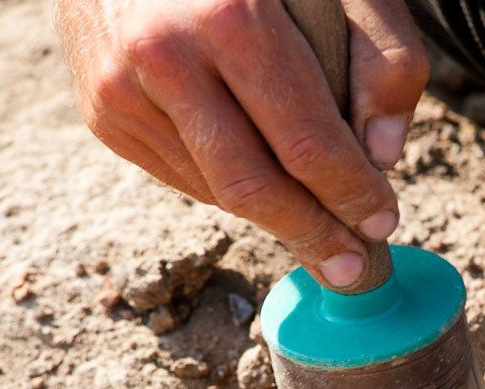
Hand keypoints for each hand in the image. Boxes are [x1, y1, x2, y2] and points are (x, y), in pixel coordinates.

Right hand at [54, 0, 428, 287]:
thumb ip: (384, 54)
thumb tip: (384, 155)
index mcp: (231, 16)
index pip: (305, 142)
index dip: (351, 194)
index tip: (383, 221)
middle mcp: (163, 54)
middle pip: (251, 185)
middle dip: (311, 234)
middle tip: (351, 267)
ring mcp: (120, 85)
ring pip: (213, 188)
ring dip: (273, 216)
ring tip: (319, 224)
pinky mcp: (100, 105)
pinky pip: (180, 173)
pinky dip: (228, 187)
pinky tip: (261, 177)